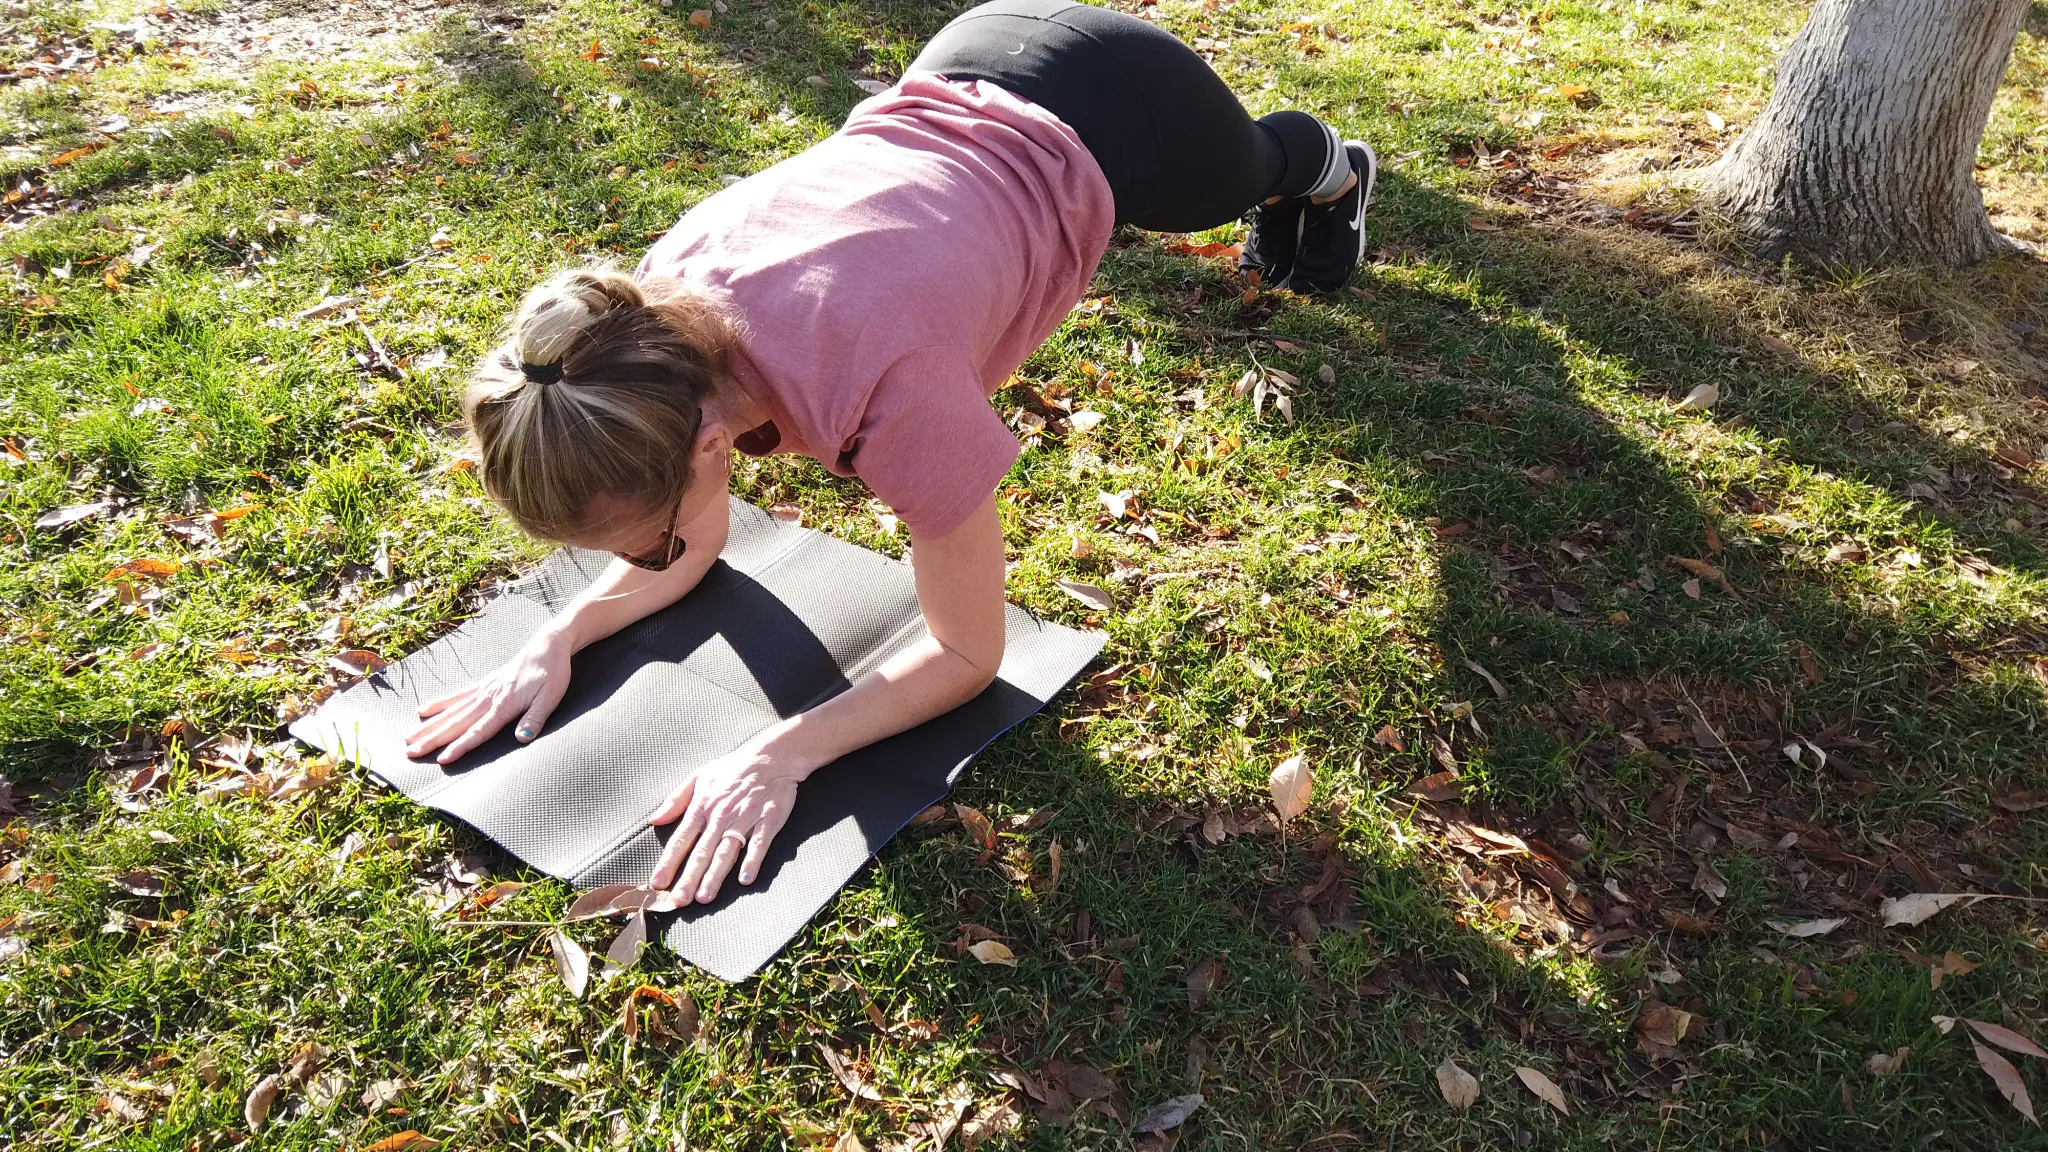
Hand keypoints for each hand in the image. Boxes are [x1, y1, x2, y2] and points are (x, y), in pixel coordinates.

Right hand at [404, 626, 573, 763]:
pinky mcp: (483, 684)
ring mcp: (483, 690)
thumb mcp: (551, 698)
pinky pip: (456, 696)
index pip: (478, 731)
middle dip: (433, 740)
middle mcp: (488, 697)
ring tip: (408, 738)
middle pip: (456, 724)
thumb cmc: (552, 673)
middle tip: (410, 753)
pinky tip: (422, 711)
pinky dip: (438, 704)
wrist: (548, 645)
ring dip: (429, 726)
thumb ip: (535, 719)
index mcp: (504, 704)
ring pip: (450, 712)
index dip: (460, 746)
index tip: (442, 759)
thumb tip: (522, 739)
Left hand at [646, 739, 802, 903]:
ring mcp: (745, 818)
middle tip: (679, 900)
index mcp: (702, 806)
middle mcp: (721, 815)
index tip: (658, 883)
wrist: (772, 755)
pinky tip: (746, 878)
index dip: (669, 862)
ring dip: (716, 874)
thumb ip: (676, 800)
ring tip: (706, 896)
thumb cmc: (734, 767)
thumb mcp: (699, 777)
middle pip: (702, 851)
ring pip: (727, 851)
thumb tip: (655, 819)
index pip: (681, 839)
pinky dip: (753, 860)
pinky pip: (759, 843)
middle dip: (689, 877)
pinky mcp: (769, 819)